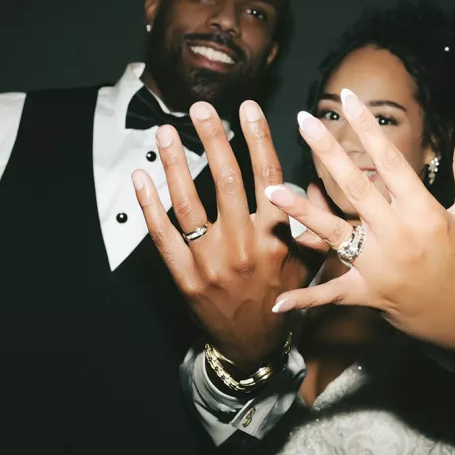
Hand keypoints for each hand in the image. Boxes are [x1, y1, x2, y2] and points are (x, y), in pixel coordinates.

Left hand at [132, 100, 326, 370]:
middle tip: (201, 108)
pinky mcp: (185, 275)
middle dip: (214, 138)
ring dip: (177, 162)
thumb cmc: (282, 299)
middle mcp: (244, 244)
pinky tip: (141, 177)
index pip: (268, 176)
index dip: (257, 138)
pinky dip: (150, 205)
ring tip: (168, 131)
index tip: (248, 108)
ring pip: (190, 201)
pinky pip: (163, 234)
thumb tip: (311, 185)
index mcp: (277, 237)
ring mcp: (211, 260)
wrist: (252, 346)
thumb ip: (312, 224)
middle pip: (226, 179)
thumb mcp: (310, 264)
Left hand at [265, 89, 454, 355]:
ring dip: (301, 212)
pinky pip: (332, 294)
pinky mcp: (368, 294)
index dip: (367, 127)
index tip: (348, 98)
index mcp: (425, 213)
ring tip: (271, 190)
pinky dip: (306, 299)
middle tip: (304, 121)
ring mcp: (379, 268)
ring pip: (333, 235)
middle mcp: (398, 237)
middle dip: (328, 152)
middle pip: (355, 188)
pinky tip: (277, 300)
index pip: (390, 161)